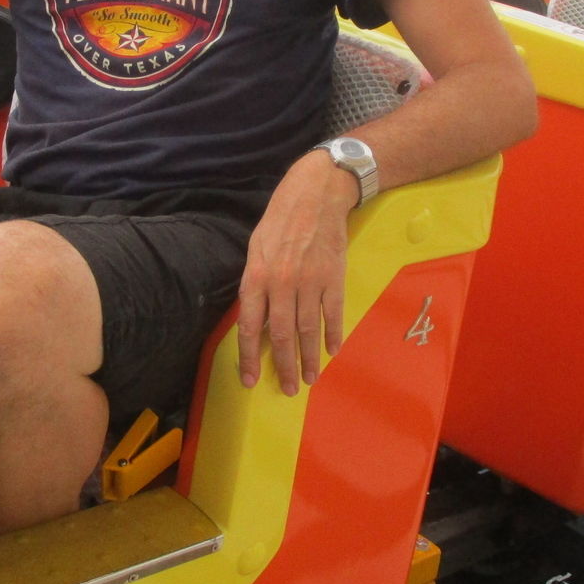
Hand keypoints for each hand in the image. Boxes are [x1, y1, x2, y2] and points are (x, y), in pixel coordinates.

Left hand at [236, 149, 359, 395]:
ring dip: (309, 358)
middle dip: (284, 366)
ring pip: (307, 330)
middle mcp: (281, 283)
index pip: (249, 327)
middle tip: (289, 389)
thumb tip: (257, 320)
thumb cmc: (279, 220)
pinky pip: (333, 314)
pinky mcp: (333, 278)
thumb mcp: (255, 249)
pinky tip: (331, 351)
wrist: (316, 194)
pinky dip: (333, 334)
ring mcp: (310, 282)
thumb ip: (255, 285)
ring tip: (310, 379)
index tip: (251, 380)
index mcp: (256, 277)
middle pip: (281, 335)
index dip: (249, 357)